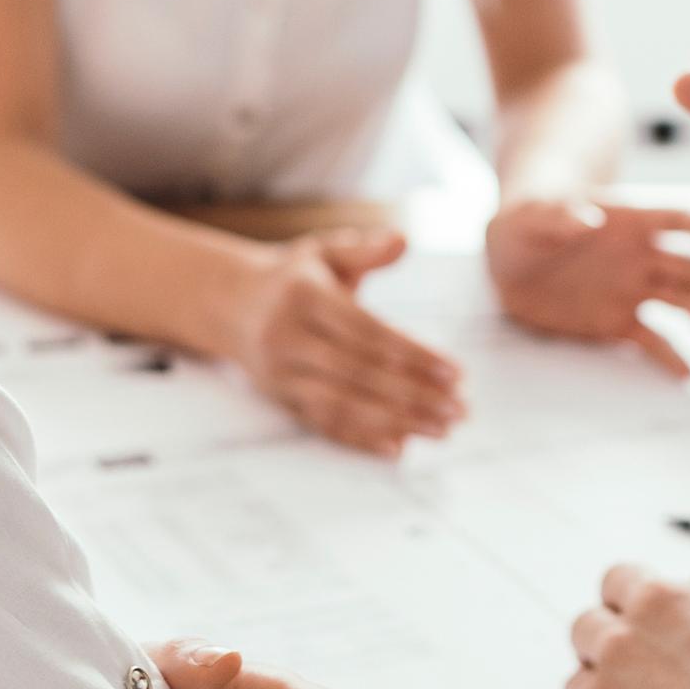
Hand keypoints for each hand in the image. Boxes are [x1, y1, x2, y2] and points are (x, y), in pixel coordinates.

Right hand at [226, 227, 464, 456]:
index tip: (456, 373)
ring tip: (441, 430)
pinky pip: (324, 423)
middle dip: (415, 395)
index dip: (414, 355)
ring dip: (396, 422)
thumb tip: (403, 241)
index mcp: (305, 297)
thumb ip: (364, 248)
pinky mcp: (281, 398)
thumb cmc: (293, 276)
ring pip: (343, 404)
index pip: (367, 332)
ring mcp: (281, 373)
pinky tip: (399, 447)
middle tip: (460, 410)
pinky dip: (361, 438)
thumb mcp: (323, 251)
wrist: (230, 304)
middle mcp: (288, 338)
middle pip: (359, 374)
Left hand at [486, 198, 689, 373]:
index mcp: (627, 222)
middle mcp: (640, 255)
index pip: (676, 219)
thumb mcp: (530, 215)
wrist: (507, 257)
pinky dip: (671, 357)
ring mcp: (632, 289)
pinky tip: (688, 374)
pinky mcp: (617, 321)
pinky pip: (652, 340)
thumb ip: (558, 216)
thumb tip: (589, 219)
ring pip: (681, 299)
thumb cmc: (524, 222)